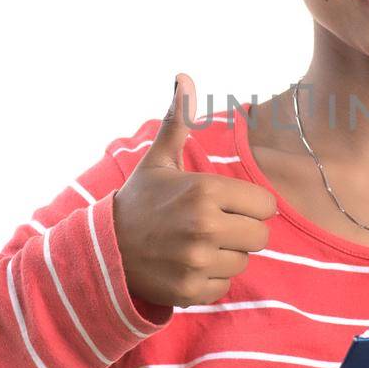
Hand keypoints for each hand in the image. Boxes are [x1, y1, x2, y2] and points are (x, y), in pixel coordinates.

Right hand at [112, 73, 277, 310]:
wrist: (103, 250)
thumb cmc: (140, 201)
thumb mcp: (159, 160)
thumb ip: (178, 121)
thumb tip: (182, 76)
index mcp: (205, 191)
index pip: (266, 205)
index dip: (249, 205)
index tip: (226, 205)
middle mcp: (205, 227)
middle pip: (260, 236)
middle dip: (241, 231)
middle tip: (212, 226)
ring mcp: (197, 261)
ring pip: (243, 262)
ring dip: (225, 256)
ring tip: (195, 245)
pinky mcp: (190, 291)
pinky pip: (224, 287)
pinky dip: (209, 280)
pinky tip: (186, 266)